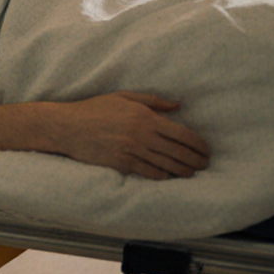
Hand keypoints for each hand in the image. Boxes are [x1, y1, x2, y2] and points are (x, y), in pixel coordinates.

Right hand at [53, 92, 210, 178]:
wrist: (68, 126)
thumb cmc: (95, 108)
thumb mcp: (124, 97)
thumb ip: (153, 101)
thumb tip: (178, 105)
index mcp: (144, 116)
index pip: (181, 133)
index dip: (198, 143)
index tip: (205, 149)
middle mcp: (141, 135)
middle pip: (178, 152)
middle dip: (196, 159)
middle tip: (205, 163)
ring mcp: (131, 151)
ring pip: (166, 165)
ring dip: (183, 170)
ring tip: (193, 172)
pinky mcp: (121, 164)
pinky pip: (149, 173)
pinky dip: (163, 176)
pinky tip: (170, 176)